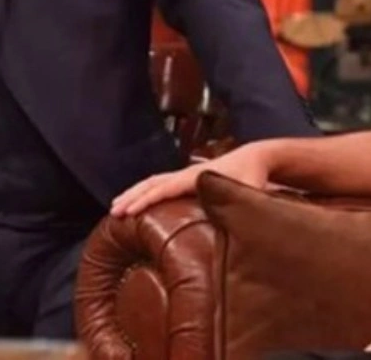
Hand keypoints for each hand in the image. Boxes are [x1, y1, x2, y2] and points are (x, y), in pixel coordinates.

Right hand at [110, 143, 272, 216]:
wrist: (257, 157)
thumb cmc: (253, 175)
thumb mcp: (249, 190)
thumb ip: (239, 200)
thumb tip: (230, 214)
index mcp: (196, 177)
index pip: (164, 188)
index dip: (146, 200)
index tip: (128, 212)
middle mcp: (187, 173)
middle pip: (152, 183)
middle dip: (132, 196)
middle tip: (113, 211)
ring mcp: (187, 174)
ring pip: (154, 182)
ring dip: (135, 192)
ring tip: (118, 206)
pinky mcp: (190, 178)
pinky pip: (161, 184)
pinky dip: (146, 191)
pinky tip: (140, 201)